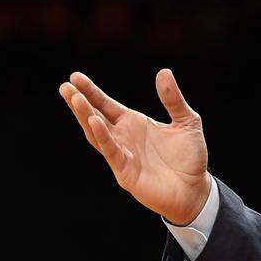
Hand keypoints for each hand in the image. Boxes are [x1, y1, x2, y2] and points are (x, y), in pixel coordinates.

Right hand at [59, 69, 211, 225]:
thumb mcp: (186, 121)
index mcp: (134, 123)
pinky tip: (94, 122)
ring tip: (74, 99)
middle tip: (65, 86)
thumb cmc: (190, 158)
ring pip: (97, 133)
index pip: (106, 104)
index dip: (91, 91)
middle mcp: (123, 137)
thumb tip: (164, 72)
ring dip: (85, 116)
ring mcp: (122, 155)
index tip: (75, 76)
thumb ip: (173, 99)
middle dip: (80, 102)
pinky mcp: (125, 172)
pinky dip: (102, 137)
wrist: (195, 189)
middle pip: (95, 116)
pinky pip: (111, 152)